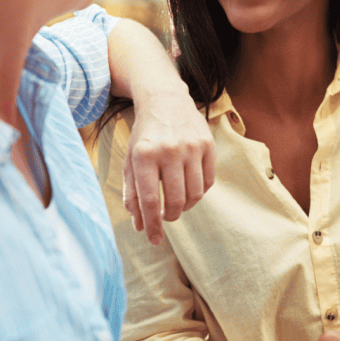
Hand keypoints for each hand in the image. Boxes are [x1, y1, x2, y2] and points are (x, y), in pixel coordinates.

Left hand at [124, 87, 214, 244]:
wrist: (166, 101)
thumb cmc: (145, 136)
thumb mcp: (131, 161)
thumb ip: (133, 194)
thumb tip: (140, 226)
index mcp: (144, 155)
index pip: (151, 200)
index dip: (153, 225)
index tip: (154, 240)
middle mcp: (169, 151)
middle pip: (176, 200)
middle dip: (171, 216)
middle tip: (167, 217)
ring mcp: (191, 147)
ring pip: (195, 194)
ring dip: (186, 206)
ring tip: (178, 203)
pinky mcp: (208, 145)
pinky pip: (208, 182)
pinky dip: (199, 192)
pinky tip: (189, 188)